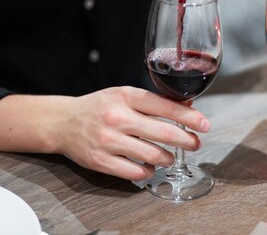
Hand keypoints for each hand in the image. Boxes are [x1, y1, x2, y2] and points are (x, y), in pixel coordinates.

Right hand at [58, 86, 209, 180]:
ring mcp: (108, 140)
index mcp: (126, 97)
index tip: (204, 124)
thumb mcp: (124, 94)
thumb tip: (187, 105)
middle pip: (163, 133)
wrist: (62, 122)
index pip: (165, 107)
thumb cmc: (99, 107)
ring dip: (168, 158)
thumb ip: (153, 100)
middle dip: (186, 140)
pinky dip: (148, 171)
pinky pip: (134, 172)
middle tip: (195, 143)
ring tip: (171, 156)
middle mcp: (118, 117)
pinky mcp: (100, 161)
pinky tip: (150, 166)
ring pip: (152, 155)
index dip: (190, 117)